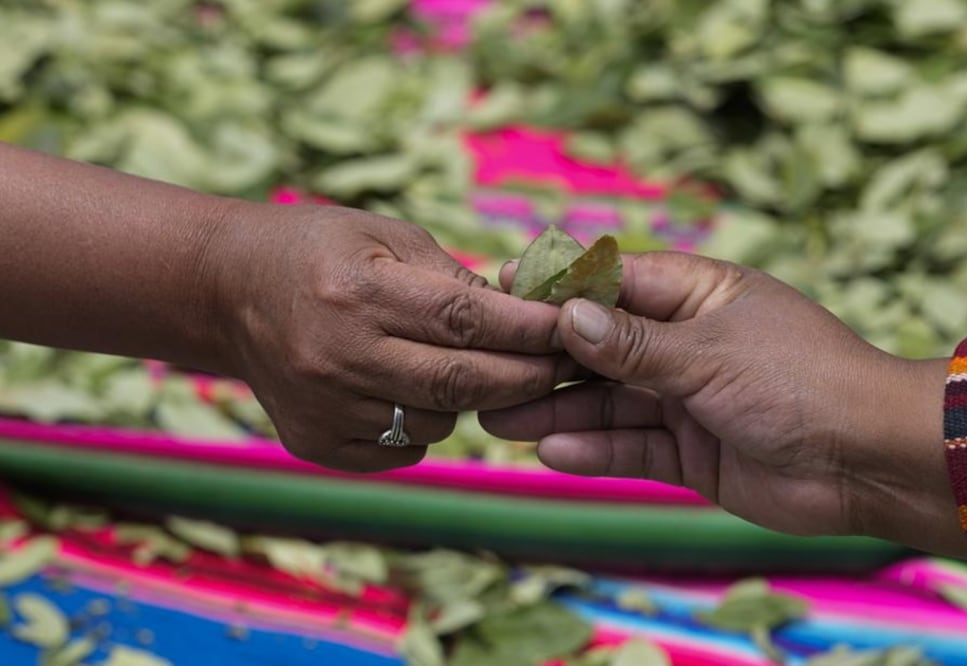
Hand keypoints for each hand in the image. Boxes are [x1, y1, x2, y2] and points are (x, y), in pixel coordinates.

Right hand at [207, 203, 572, 471]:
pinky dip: (425, 426)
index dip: (527, 329)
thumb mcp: (386, 236)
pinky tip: (412, 391)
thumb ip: (453, 277)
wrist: (228, 292)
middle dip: (525, 377)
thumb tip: (525, 316)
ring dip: (470, 400)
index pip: (465, 319)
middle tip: (563, 367)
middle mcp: (338, 355)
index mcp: (358, 290)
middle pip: (459, 383)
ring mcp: (322, 407)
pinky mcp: (313, 443)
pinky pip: (402, 450)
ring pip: (436, 423)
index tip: (572, 328)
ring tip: (468, 367)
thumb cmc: (320, 250)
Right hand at [480, 252, 964, 556]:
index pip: (613, 281)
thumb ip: (633, 343)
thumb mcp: (709, 354)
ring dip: (557, 411)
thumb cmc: (801, 381)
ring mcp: (686, 399)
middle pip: (600, 347)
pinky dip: (595, 450)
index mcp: (697, 295)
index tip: (500, 291)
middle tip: (485, 370)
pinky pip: (631, 447)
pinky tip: (551, 452)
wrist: (869, 461)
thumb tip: (565, 314)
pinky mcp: (691, 452)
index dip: (557, 288)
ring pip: (607, 402)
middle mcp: (686, 343)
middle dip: (546, 360)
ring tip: (498, 418)